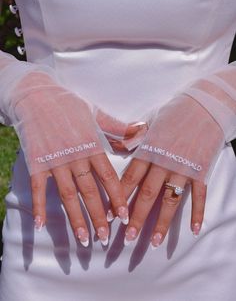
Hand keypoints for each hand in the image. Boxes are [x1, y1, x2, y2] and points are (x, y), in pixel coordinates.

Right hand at [11, 72, 143, 246]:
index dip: (117, 198)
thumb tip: (140, 131)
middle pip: (90, 192)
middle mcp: (76, 157)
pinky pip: (39, 188)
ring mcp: (55, 161)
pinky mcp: (36, 162)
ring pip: (68, 194)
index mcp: (92, 146)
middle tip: (106, 238)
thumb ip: (117, 128)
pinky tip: (40, 225)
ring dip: (76, 218)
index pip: (109, 178)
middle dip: (99, 216)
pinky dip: (38, 206)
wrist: (37, 95)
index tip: (124, 217)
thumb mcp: (96, 113)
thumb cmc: (69, 104)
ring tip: (83, 239)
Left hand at [109, 94, 223, 246]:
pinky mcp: (201, 170)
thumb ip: (135, 138)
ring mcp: (183, 168)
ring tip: (154, 242)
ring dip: (161, 222)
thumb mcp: (149, 121)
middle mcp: (164, 163)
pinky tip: (193, 229)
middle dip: (136, 217)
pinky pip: (198, 195)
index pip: (129, 179)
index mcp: (148, 150)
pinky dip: (197, 212)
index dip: (119, 198)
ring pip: (170, 200)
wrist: (204, 105)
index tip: (111, 215)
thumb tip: (122, 148)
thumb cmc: (174, 111)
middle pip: (147, 194)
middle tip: (127, 238)